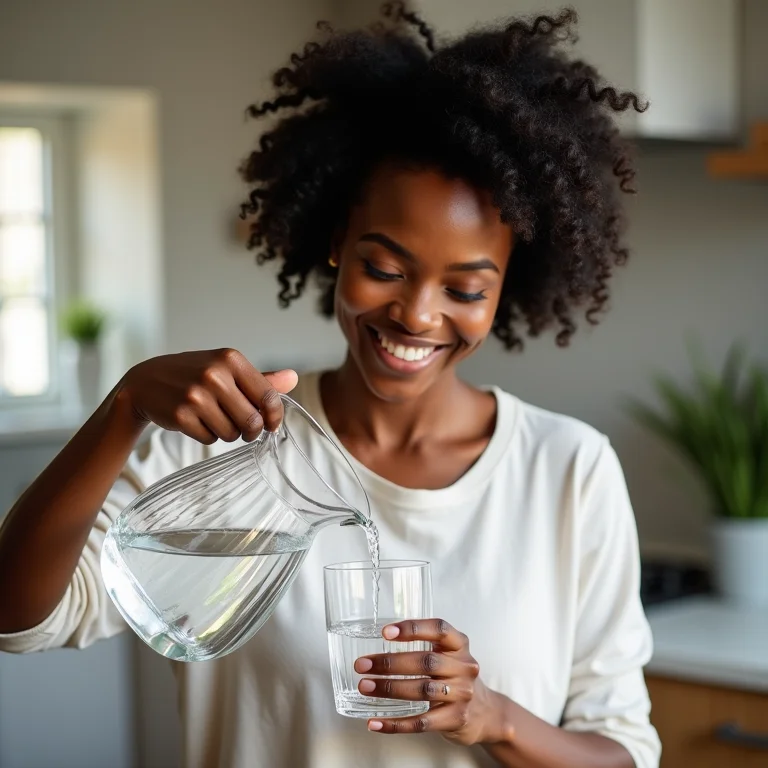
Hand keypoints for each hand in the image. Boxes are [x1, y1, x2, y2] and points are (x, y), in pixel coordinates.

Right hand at [119, 348, 297, 443]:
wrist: (145, 383)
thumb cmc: (193, 376)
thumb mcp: (226, 369)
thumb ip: (260, 379)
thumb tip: (293, 379)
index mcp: (230, 359)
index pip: (269, 396)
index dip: (274, 416)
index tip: (271, 424)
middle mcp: (214, 375)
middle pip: (252, 421)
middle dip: (249, 430)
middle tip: (241, 426)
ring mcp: (196, 395)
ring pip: (231, 434)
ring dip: (227, 433)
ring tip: (212, 417)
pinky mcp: (181, 415)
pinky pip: (210, 439)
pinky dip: (207, 436)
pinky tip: (195, 421)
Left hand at [354, 619, 499, 744]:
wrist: (486, 712)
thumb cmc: (456, 677)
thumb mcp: (450, 655)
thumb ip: (425, 645)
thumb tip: (382, 640)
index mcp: (459, 645)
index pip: (439, 629)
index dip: (413, 628)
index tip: (386, 632)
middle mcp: (464, 667)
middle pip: (426, 661)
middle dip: (390, 663)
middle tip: (363, 665)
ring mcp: (462, 694)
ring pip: (422, 690)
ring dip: (389, 689)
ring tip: (366, 687)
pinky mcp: (455, 719)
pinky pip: (422, 722)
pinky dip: (396, 724)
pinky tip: (376, 723)